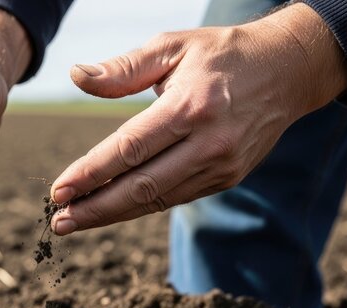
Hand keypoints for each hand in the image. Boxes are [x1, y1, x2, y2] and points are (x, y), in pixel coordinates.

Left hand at [49, 3, 346, 234]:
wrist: (288, 70)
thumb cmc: (223, 52)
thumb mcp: (173, 45)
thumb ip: (123, 68)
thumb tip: (76, 76)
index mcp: (190, 107)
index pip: (129, 150)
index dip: (90, 174)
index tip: (58, 191)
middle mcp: (208, 143)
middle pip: (141, 187)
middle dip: (95, 208)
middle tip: (59, 222)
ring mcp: (222, 165)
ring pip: (158, 199)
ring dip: (114, 213)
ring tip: (77, 220)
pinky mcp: (228, 177)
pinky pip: (176, 197)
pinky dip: (142, 206)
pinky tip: (114, 207)